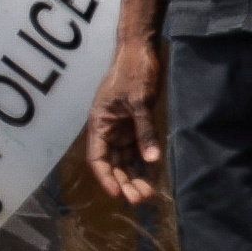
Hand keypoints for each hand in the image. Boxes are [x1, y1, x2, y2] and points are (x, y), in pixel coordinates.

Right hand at [85, 35, 165, 208]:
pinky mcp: (137, 122)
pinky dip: (145, 160)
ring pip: (126, 158)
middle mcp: (108, 130)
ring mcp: (122, 127)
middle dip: (125, 182)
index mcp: (99, 125)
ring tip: (147, 194)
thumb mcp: (139, 102)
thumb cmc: (134, 72)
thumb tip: (151, 159)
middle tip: (140, 200)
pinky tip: (153, 174)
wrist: (141, 49)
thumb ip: (144, 130)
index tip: (118, 194)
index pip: (98, 159)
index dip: (106, 178)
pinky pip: (139, 146)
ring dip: (135, 175)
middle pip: (113, 163)